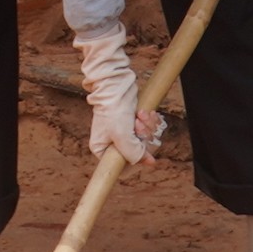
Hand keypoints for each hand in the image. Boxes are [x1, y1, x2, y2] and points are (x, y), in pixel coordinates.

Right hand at [76, 25, 156, 162]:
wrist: (115, 85)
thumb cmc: (113, 110)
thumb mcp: (121, 136)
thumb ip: (133, 153)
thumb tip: (148, 162)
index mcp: (102, 149)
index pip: (122, 166)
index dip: (136, 160)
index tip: (144, 151)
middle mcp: (113, 142)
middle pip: (137, 152)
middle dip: (143, 137)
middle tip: (138, 125)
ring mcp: (125, 132)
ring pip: (146, 139)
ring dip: (148, 127)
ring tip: (141, 115)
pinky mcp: (134, 121)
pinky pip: (149, 128)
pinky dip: (150, 121)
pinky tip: (146, 112)